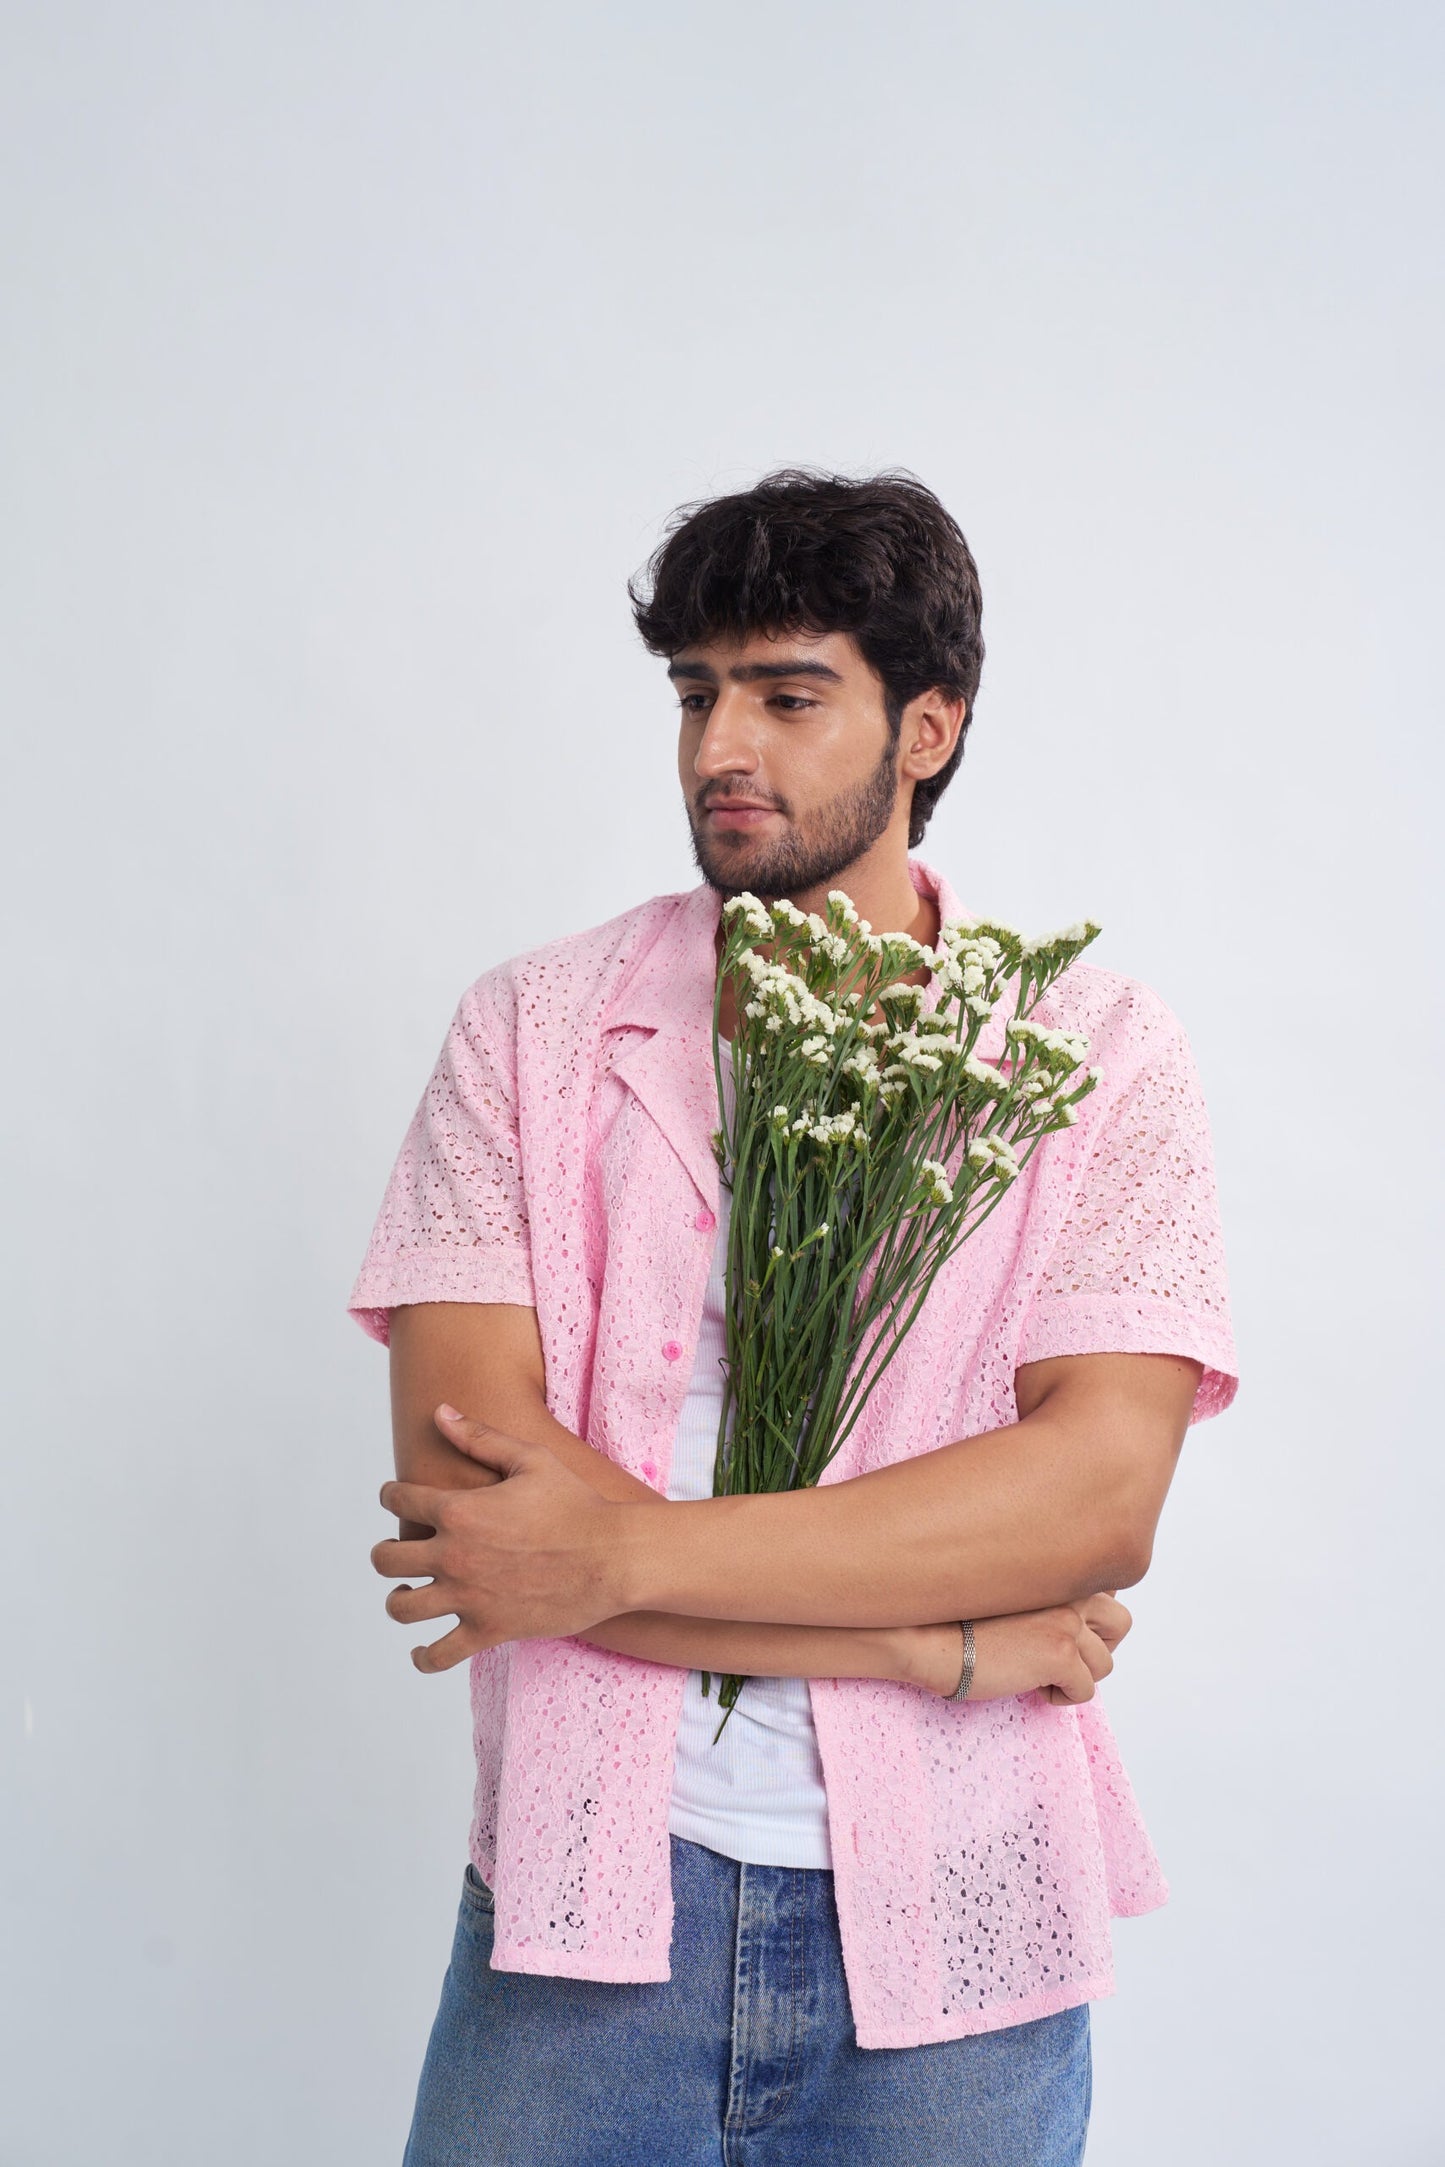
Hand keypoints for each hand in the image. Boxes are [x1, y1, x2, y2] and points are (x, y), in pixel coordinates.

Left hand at [371, 1405, 637, 1670]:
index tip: (396, 1496)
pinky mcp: (489, 1630)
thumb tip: (440, 1412)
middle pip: (386, 1559)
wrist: (614, 1557)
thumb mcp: (530, 1459)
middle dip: (385, 1552)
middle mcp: (455, 1555)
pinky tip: (425, 1647)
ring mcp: (469, 1597)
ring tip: (408, 1593)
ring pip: (402, 1608)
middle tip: (398, 1551)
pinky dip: (425, 1656)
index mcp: (460, 1511)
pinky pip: (439, 1656)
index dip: (391, 1494)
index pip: (399, 1499)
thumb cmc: (577, 1503)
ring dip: (398, 1600)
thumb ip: (480, 1437)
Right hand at [903, 1593, 1131, 1704]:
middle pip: (1120, 1623)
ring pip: (1106, 1663)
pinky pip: (1086, 1691)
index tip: (1066, 1629)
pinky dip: (1062, 1697)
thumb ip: (1045, 1592)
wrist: (931, 1636)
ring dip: (1079, 1675)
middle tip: (1066, 1658)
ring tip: (1043, 1674)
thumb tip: (1074, 1620)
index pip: (1107, 1588)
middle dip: (1100, 1646)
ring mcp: (1068, 1621)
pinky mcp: (1060, 1654)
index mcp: (1057, 1570)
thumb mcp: (1009, 1590)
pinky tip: (1033, 1687)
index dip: (1091, 1615)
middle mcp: (1069, 1590)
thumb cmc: (957, 1616)